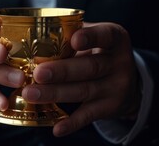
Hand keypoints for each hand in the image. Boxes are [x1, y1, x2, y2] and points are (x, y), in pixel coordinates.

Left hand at [22, 22, 140, 136]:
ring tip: (30, 93)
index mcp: (115, 39)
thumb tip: (37, 30)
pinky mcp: (110, 107)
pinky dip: (72, 123)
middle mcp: (119, 62)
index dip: (90, 37)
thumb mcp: (97, 38)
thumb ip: (75, 32)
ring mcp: (116, 87)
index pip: (105, 36)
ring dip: (55, 93)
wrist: (128, 82)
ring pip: (84, 91)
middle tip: (38, 73)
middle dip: (62, 71)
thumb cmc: (101, 53)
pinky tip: (56, 128)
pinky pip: (89, 115)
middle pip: (89, 67)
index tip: (73, 39)